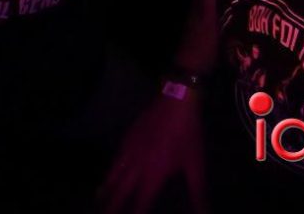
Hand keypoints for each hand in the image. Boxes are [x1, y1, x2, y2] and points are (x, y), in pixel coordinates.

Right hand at [99, 94, 207, 213]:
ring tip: (99, 200)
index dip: (135, 213)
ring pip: (113, 175)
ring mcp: (129, 151)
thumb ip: (197, 192)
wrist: (175, 102)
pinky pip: (115, 160)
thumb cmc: (188, 134)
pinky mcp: (127, 139)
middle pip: (121, 191)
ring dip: (106, 191)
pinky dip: (110, 172)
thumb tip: (204, 213)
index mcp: (155, 174)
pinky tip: (109, 175)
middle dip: (112, 206)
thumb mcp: (195, 164)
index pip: (142, 202)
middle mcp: (138, 166)